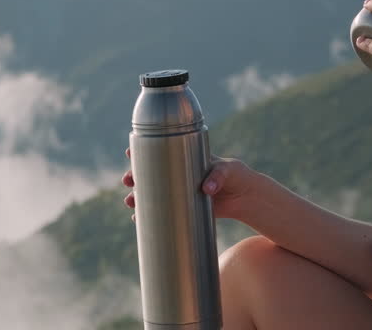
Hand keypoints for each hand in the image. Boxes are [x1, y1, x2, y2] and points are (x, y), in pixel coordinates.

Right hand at [122, 148, 257, 220]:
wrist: (244, 197)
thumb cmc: (236, 175)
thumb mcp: (228, 170)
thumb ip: (218, 176)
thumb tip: (206, 189)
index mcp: (186, 158)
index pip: (160, 151)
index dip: (143, 151)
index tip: (130, 153)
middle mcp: (178, 174)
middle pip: (150, 174)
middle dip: (134, 176)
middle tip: (127, 180)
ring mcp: (179, 192)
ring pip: (152, 193)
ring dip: (137, 197)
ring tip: (130, 202)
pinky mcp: (184, 208)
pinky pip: (162, 211)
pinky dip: (149, 216)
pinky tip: (138, 219)